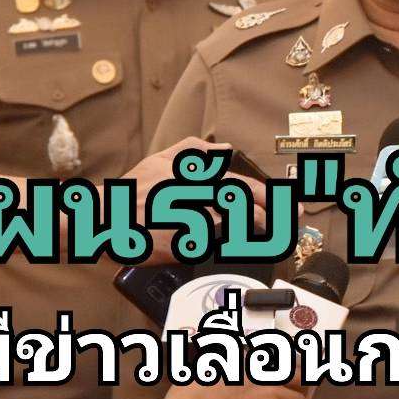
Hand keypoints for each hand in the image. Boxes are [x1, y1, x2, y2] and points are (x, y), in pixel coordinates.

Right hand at [119, 377, 309, 398]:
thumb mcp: (196, 371)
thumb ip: (211, 363)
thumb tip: (209, 362)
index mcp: (243, 359)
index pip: (276, 356)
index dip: (282, 367)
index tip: (281, 373)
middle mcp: (261, 373)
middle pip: (298, 375)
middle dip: (299, 385)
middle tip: (293, 393)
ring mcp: (269, 395)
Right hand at [123, 142, 278, 265]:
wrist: (108, 220)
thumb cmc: (137, 190)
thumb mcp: (162, 159)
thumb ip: (195, 150)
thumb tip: (226, 150)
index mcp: (194, 176)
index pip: (241, 185)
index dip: (270, 195)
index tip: (290, 202)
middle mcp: (194, 197)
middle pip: (242, 207)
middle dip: (271, 214)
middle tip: (289, 220)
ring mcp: (188, 223)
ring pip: (232, 228)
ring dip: (254, 231)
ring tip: (271, 235)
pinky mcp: (181, 246)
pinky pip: (212, 248)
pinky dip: (229, 247)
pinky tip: (241, 248)